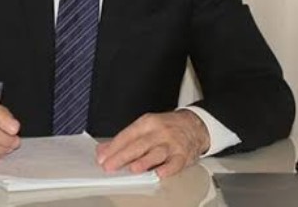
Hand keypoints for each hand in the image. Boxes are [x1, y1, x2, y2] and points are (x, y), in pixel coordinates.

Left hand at [95, 110, 210, 177]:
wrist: (194, 125)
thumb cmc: (167, 127)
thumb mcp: (145, 127)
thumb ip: (124, 139)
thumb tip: (102, 151)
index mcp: (148, 123)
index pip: (128, 134)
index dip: (114, 146)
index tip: (103, 157)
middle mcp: (160, 132)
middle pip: (140, 144)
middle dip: (123, 156)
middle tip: (110, 166)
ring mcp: (172, 143)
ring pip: (157, 152)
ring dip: (144, 161)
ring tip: (133, 168)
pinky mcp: (183, 155)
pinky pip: (175, 163)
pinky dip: (167, 169)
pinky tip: (159, 173)